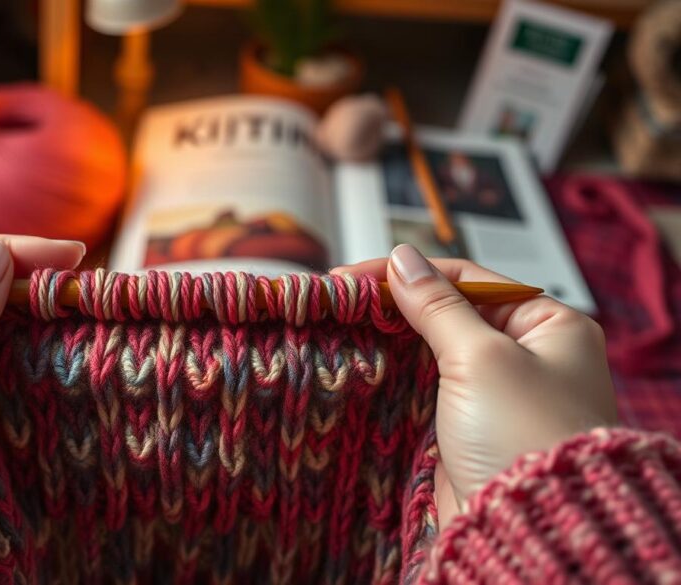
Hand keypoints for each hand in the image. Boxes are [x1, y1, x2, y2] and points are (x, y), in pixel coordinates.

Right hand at [337, 245, 615, 526]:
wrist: (529, 526)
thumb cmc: (522, 435)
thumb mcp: (480, 356)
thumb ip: (437, 306)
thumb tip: (402, 258)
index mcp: (549, 325)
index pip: (470, 279)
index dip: (411, 274)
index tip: (354, 276)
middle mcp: (528, 354)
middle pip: (450, 313)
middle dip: (397, 307)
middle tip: (341, 302)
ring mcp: (498, 393)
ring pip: (434, 351)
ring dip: (392, 341)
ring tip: (342, 329)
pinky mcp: (470, 427)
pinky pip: (428, 389)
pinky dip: (397, 376)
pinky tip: (363, 365)